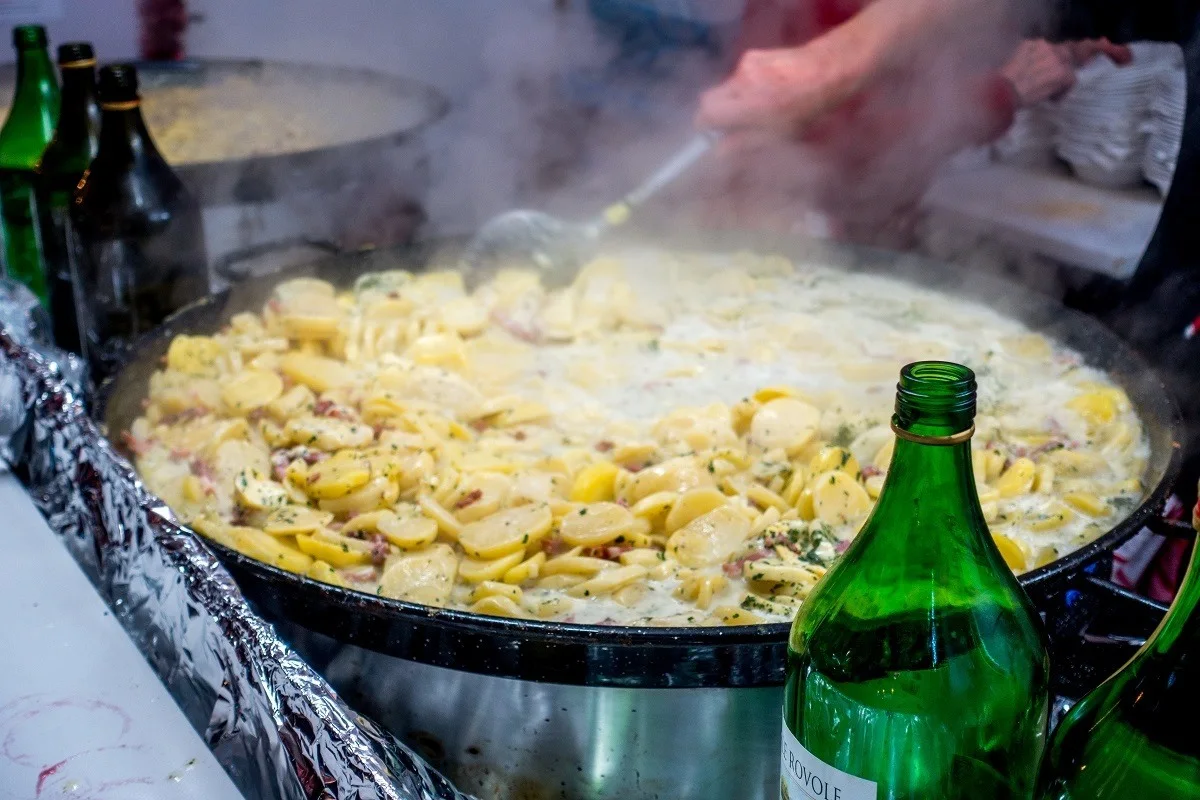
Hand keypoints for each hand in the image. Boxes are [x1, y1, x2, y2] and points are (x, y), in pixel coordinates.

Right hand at [696, 40, 866, 134]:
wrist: (831, 67)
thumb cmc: (811, 106)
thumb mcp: (780, 134)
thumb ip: (745, 142)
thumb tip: (719, 152)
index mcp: (748, 104)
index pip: (705, 113)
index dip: (705, 126)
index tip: (711, 135)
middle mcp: (742, 81)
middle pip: (709, 99)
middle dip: (716, 114)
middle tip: (732, 126)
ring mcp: (746, 65)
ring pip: (726, 89)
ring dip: (734, 101)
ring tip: (759, 109)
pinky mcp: (753, 55)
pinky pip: (740, 77)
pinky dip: (746, 88)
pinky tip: (768, 91)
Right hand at [999, 38, 1132, 106]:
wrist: (1002, 92)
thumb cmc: (999, 84)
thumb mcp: (1010, 64)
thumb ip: (1023, 60)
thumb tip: (1030, 68)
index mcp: (1030, 43)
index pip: (1048, 47)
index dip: (1050, 59)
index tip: (1045, 71)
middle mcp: (1045, 45)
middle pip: (1063, 53)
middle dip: (1060, 67)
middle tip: (1052, 81)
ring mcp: (1055, 58)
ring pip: (1068, 67)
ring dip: (1061, 80)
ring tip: (1050, 92)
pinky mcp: (1062, 72)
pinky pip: (1071, 80)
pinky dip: (1063, 91)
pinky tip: (1052, 99)